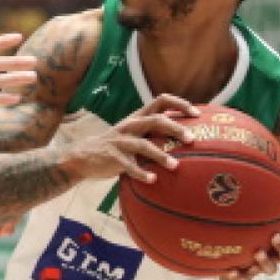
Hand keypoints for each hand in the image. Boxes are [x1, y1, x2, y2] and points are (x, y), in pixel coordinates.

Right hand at [64, 93, 198, 181]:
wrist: (83, 156)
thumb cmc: (116, 146)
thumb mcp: (132, 132)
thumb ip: (152, 131)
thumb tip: (185, 135)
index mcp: (137, 117)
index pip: (160, 100)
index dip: (180, 104)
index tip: (196, 114)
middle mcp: (130, 126)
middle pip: (156, 120)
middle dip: (175, 128)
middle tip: (192, 139)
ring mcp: (120, 141)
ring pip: (143, 145)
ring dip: (161, 155)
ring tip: (175, 166)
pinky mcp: (113, 157)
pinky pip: (129, 166)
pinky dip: (142, 173)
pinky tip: (153, 179)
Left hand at [220, 199, 279, 279]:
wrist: (234, 257)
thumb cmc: (244, 228)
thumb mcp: (246, 211)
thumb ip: (244, 193)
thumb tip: (241, 162)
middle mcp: (275, 252)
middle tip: (275, 237)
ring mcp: (263, 265)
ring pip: (272, 268)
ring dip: (266, 261)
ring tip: (256, 253)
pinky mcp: (247, 274)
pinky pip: (245, 278)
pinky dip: (239, 276)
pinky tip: (230, 272)